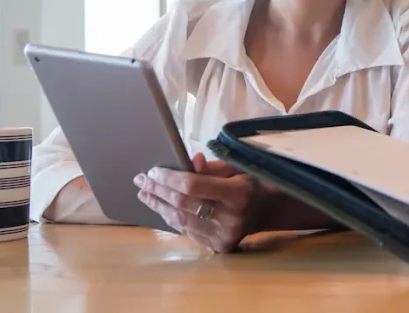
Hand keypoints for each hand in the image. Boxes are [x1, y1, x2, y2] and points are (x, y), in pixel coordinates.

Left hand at [134, 153, 260, 252]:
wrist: (267, 210)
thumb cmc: (250, 183)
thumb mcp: (237, 168)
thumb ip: (211, 167)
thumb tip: (190, 160)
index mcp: (237, 194)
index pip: (193, 186)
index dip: (169, 178)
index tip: (153, 170)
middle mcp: (230, 218)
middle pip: (182, 203)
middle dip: (158, 191)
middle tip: (141, 180)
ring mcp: (223, 236)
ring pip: (181, 220)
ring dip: (159, 206)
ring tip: (145, 194)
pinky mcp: (218, 247)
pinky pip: (188, 231)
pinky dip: (172, 218)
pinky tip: (162, 207)